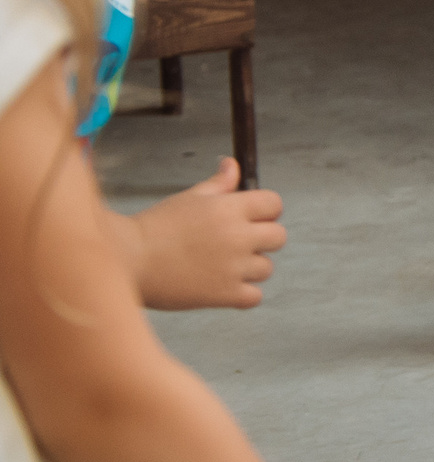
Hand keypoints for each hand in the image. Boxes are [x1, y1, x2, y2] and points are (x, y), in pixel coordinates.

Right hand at [129, 158, 286, 309]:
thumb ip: (219, 184)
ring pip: (267, 268)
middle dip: (262, 238)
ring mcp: (233, 267)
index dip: (266, 210)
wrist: (127, 261)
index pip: (274, 204)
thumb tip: (232, 165)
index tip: (252, 218)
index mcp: (230, 209)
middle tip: (236, 243)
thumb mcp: (189, 198)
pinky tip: (224, 286)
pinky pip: (254, 297)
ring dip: (250, 268)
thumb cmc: (155, 227)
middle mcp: (237, 237)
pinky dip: (243, 295)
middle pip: (278, 236)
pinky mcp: (224, 294)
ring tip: (222, 266)